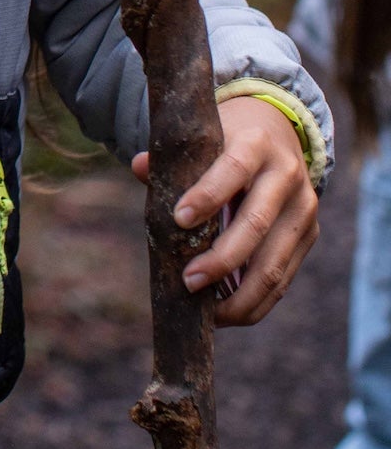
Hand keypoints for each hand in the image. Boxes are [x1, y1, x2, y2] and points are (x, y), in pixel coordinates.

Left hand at [130, 95, 318, 326]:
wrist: (278, 133)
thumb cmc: (225, 141)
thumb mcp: (204, 139)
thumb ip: (173, 158)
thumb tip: (139, 167)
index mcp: (256, 144)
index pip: (233, 169)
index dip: (207, 195)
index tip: (179, 219)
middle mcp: (287, 175)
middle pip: (257, 224)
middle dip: (221, 259)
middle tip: (188, 282)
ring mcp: (303, 208)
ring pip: (275, 261)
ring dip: (240, 294)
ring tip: (208, 313)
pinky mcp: (309, 235)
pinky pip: (284, 278)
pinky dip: (256, 302)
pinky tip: (227, 314)